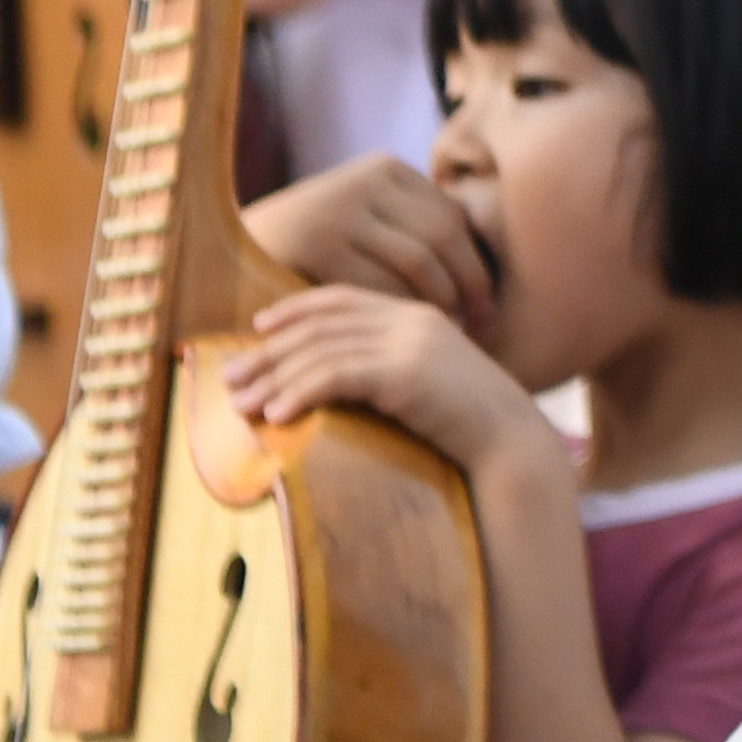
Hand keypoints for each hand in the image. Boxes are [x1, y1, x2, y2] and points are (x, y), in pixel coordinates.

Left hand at [219, 285, 555, 491]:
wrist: (512, 443)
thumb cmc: (466, 426)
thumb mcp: (424, 387)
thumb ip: (388, 372)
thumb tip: (337, 385)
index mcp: (415, 314)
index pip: (342, 299)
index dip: (296, 309)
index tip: (258, 327)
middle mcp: (410, 319)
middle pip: (322, 324)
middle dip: (269, 350)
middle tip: (230, 376)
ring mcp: (410, 342)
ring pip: (322, 350)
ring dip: (274, 377)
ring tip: (241, 404)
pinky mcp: (406, 372)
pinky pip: (338, 375)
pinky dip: (300, 392)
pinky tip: (277, 414)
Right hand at [240, 155, 494, 325]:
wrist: (235, 249)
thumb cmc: (314, 246)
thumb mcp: (364, 218)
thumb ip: (406, 225)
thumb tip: (477, 257)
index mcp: (387, 170)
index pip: (453, 217)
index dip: (477, 263)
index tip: (490, 303)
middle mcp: (368, 181)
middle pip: (444, 237)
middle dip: (469, 285)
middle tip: (484, 326)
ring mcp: (343, 209)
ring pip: (417, 263)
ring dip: (440, 304)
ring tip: (451, 335)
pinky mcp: (318, 243)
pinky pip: (377, 286)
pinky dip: (397, 315)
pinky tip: (406, 341)